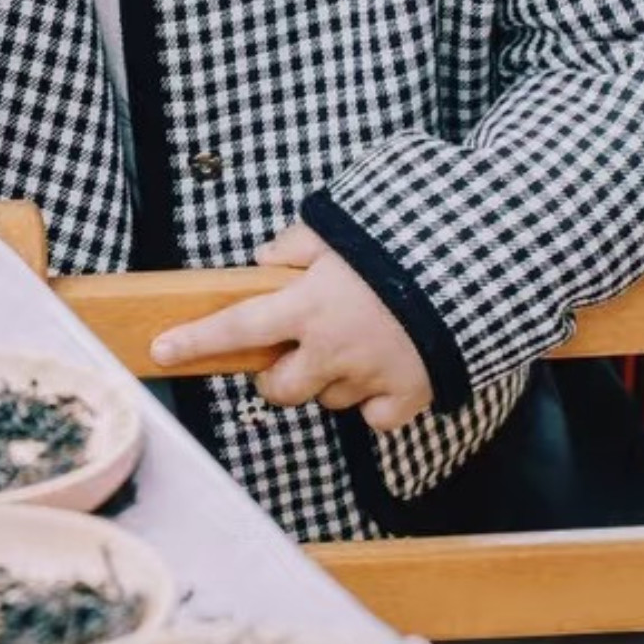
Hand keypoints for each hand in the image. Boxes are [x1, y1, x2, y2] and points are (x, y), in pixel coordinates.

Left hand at [148, 223, 435, 431]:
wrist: (482, 262)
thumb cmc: (407, 238)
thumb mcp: (344, 226)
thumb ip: (297, 245)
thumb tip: (264, 262)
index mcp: (309, 303)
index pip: (236, 326)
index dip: (194, 340)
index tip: (161, 351)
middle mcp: (332, 347)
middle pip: (278, 390)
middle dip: (276, 376)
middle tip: (294, 350)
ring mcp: (370, 375)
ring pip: (327, 400)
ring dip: (330, 380)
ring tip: (359, 342)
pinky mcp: (408, 395)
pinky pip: (374, 417)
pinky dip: (374, 402)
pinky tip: (386, 369)